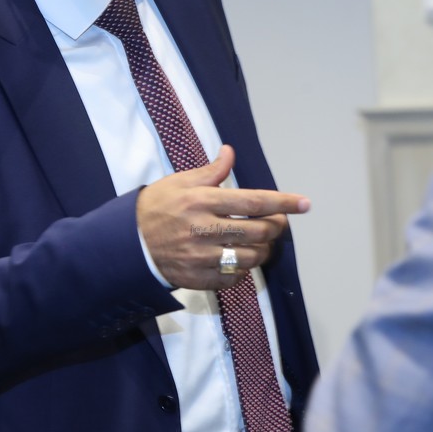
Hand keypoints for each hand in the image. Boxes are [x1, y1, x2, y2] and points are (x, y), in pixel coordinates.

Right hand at [137, 145, 309, 289]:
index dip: (283, 203)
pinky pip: (234, 277)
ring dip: (263, 250)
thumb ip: (210, 171)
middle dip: (276, 227)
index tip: (305, 204)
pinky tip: (239, 259)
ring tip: (261, 243)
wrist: (127, 243)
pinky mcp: (198, 278)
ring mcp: (201, 257)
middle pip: (258, 231)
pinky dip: (243, 269)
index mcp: (202, 201)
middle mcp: (204, 229)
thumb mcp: (179, 182)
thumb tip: (230, 153)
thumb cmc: (156, 207)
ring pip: (250, 257)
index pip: (254, 201)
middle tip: (277, 224)